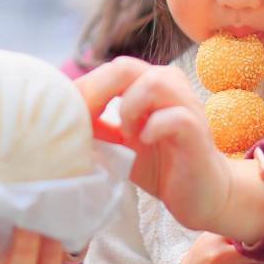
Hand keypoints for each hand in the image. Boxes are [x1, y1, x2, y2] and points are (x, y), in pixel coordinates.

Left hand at [77, 59, 263, 241]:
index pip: (110, 70)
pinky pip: (175, 116)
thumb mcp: (119, 144)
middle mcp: (169, 86)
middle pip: (126, 67)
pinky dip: (153, 128)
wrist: (203, 196)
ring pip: (153, 83)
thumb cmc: (160, 166)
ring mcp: (186, 106)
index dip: (85, 89)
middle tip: (89, 122)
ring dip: (129, 108)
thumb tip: (61, 117)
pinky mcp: (198, 131)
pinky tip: (145, 142)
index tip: (68, 115)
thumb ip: (97, 127)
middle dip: (97, 93)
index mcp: (149, 84)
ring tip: (126, 135)